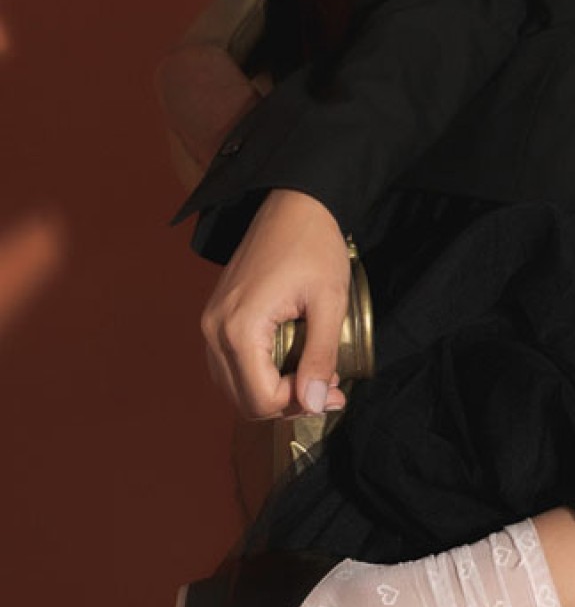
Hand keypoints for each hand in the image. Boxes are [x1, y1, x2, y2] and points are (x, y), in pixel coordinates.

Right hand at [200, 188, 350, 418]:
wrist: (295, 202)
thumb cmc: (313, 244)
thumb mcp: (328, 301)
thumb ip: (320, 356)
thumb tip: (316, 404)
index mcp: (240, 328)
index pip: (261, 399)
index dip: (300, 404)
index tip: (332, 390)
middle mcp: (214, 329)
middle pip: (243, 399)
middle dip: (286, 403)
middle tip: (326, 388)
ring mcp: (210, 321)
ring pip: (233, 385)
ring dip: (270, 391)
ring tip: (309, 374)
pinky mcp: (216, 314)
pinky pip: (228, 363)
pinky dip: (255, 374)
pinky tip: (286, 361)